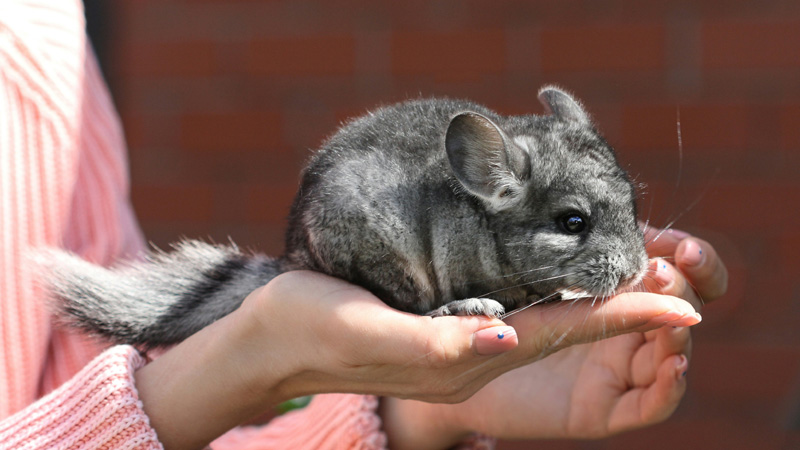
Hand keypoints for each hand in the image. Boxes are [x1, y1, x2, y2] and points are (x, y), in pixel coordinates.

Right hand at [135, 266, 699, 449]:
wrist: (273, 338)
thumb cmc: (312, 328)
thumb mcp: (367, 331)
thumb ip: (435, 342)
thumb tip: (505, 337)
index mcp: (462, 356)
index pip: (560, 333)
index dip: (622, 316)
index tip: (682, 303)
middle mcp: (473, 349)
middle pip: (567, 328)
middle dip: (627, 307)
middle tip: (677, 273)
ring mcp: (460, 338)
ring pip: (548, 318)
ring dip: (600, 299)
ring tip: (642, 269)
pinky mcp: (444, 321)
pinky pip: (516, 307)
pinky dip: (555, 290)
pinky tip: (566, 270)